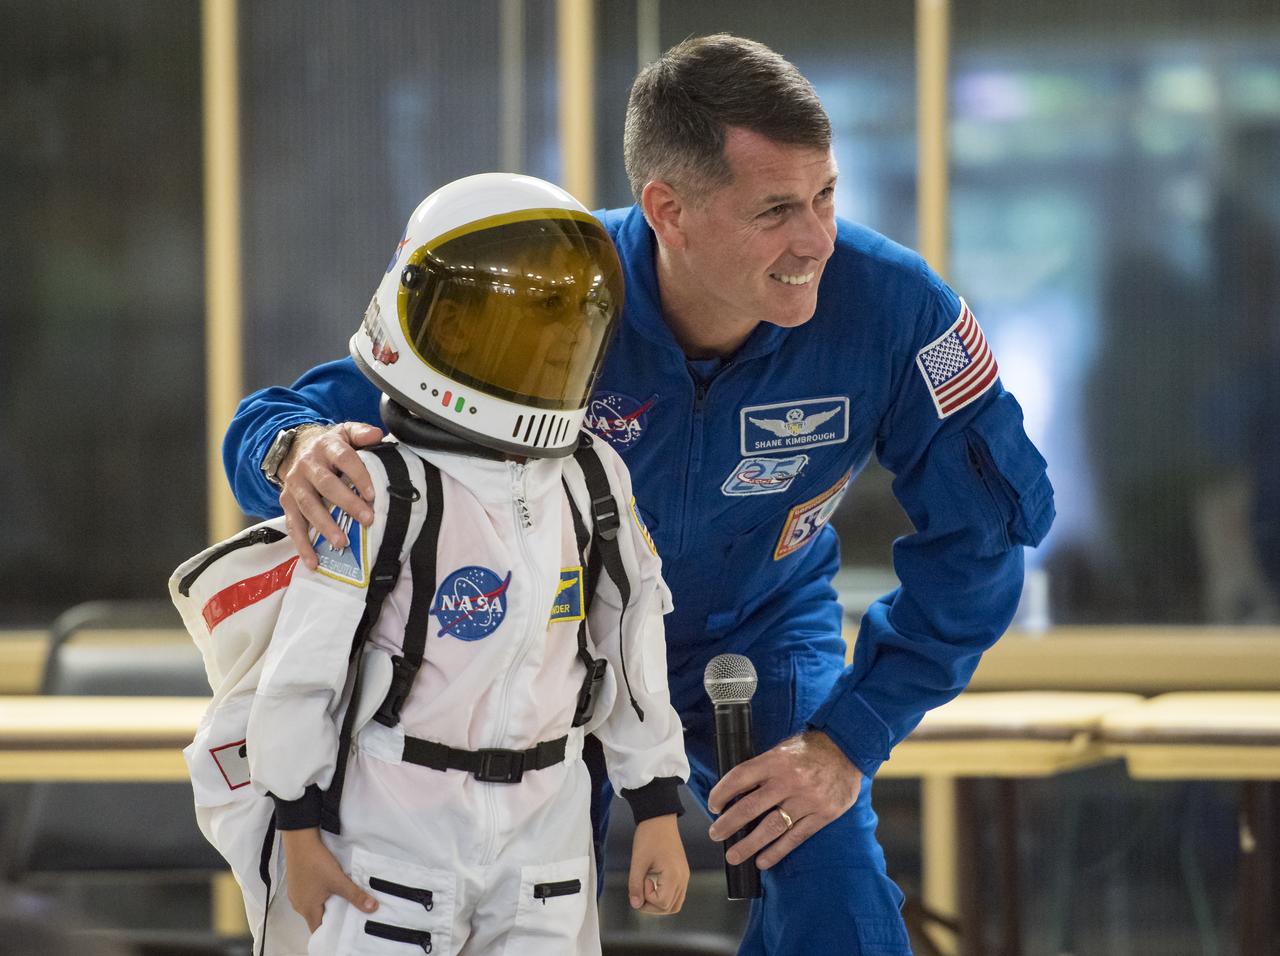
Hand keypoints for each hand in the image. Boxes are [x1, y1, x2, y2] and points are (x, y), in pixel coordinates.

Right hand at [278, 422, 383, 567]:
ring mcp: (295, 485)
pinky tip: (313, 561)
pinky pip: (293, 525)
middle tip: (366, 519)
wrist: (296, 447)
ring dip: (324, 526)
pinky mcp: (286, 503)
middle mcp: (307, 465)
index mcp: (326, 447)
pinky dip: (302, 545)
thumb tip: (378, 435)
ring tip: (341, 542)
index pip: (344, 458)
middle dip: (346, 503)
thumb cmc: (330, 446)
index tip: (372, 494)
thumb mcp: (345, 432)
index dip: (358, 475)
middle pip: (326, 485)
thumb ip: (361, 433)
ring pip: (308, 506)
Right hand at [280, 828, 377, 931]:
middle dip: (332, 916)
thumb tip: (372, 908)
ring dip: (327, 902)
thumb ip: (355, 895)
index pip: (318, 930)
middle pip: (317, 917)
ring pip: (314, 904)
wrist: (300, 840)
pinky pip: (310, 894)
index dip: (331, 931)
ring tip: (342, 897)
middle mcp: (299, 904)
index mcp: (307, 909)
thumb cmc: (315, 862)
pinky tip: (330, 884)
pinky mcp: (298, 882)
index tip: (344, 929)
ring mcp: (297, 893)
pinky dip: (321, 893)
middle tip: (348, 912)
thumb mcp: (339, 881)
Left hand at [627, 814, 688, 914]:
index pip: (662, 903)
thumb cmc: (649, 836)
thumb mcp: (638, 861)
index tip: (642, 880)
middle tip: (640, 888)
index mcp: (674, 875)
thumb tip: (635, 904)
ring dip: (658, 903)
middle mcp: (683, 878)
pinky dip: (664, 896)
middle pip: (670, 908)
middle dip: (651, 905)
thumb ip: (635, 884)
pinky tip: (653, 884)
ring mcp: (684, 876)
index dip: (647, 898)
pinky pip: (676, 894)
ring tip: (646, 888)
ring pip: (675, 904)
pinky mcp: (682, 873)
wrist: (659, 818)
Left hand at [706, 730, 860, 869]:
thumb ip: (763, 769)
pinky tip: (762, 861)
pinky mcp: (822, 815)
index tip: (713, 805)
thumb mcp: (782, 750)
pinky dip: (777, 852)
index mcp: (775, 761)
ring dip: (749, 844)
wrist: (848, 748)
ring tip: (733, 855)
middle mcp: (789, 780)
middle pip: (750, 807)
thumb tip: (736, 792)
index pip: (740, 778)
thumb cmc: (810, 749)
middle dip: (728, 824)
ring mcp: (807, 800)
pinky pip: (795, 837)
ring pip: (771, 828)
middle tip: (715, 834)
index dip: (721, 793)